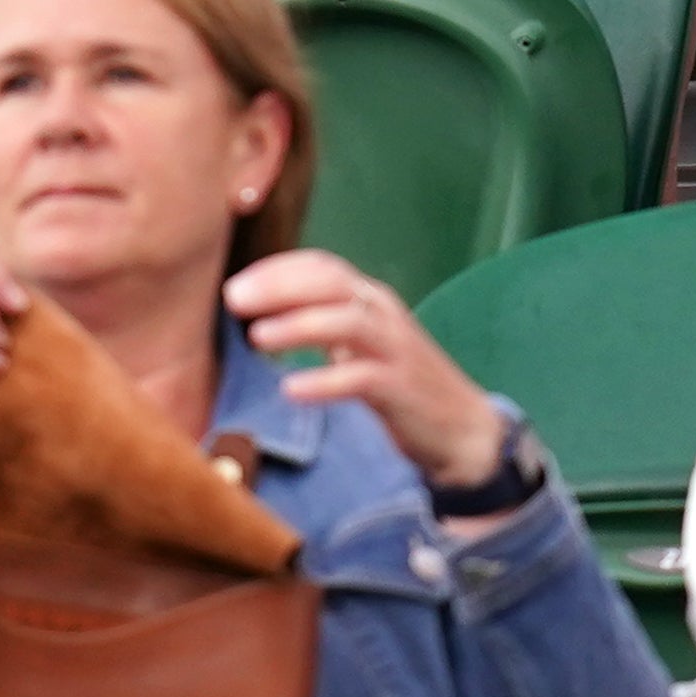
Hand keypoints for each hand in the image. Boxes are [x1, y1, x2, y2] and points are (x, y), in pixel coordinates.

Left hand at [224, 248, 521, 501]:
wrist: (463, 430)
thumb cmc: (398, 384)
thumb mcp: (359, 345)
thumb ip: (321, 325)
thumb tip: (260, 316)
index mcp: (370, 299)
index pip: (323, 266)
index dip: (277, 269)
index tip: (235, 284)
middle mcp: (383, 314)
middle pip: (331, 284)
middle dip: (280, 287)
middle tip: (233, 298)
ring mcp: (395, 350)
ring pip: (348, 322)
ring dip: (299, 326)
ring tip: (257, 337)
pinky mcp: (402, 389)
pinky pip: (362, 378)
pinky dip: (325, 381)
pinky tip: (292, 389)